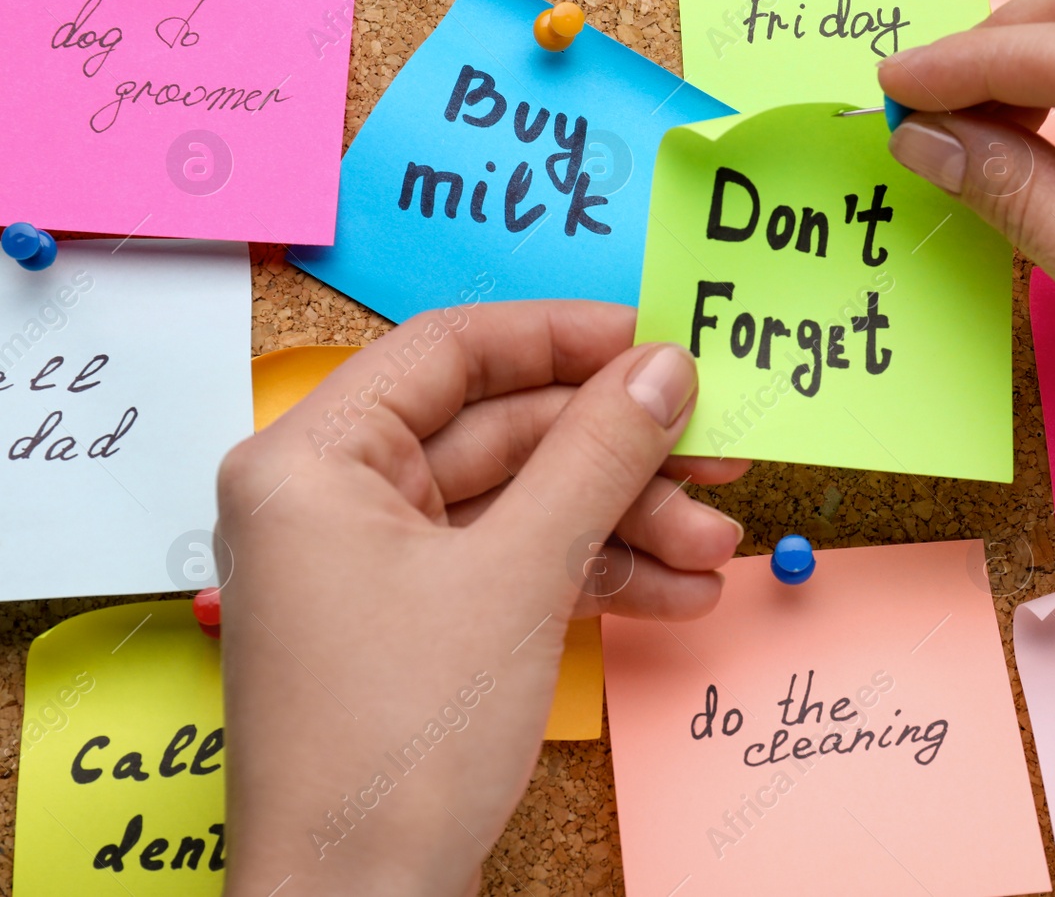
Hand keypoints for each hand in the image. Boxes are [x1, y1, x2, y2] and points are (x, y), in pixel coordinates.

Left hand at [217, 301, 747, 896]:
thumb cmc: (399, 741)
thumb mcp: (517, 576)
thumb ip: (596, 456)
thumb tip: (665, 366)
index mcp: (314, 461)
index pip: (449, 350)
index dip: (564, 337)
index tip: (658, 339)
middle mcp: (335, 501)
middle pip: (501, 432)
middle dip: (617, 456)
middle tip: (716, 453)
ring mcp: (378, 568)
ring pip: (522, 505)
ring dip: (624, 522)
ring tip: (715, 547)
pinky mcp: (420, 627)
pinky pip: (517, 566)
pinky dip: (595, 574)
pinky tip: (678, 590)